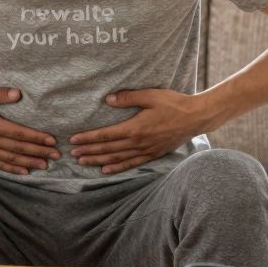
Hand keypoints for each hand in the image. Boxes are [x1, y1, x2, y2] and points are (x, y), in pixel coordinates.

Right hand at [0, 85, 59, 174]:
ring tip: (45, 165)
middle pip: (19, 149)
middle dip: (39, 152)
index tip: (52, 141)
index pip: (20, 134)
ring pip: (11, 159)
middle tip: (57, 156)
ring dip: (29, 162)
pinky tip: (24, 172)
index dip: (37, 138)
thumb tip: (18, 94)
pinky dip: (12, 169)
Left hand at [68, 89, 220, 174]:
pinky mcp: (153, 154)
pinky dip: (117, 168)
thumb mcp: (150, 95)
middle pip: (107, 149)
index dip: (88, 138)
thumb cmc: (173, 103)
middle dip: (88, 151)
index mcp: (135, 128)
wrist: (196, 117)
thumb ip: (128, 98)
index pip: (105, 135)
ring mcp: (146, 151)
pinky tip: (106, 170)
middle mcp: (138, 142)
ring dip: (98, 161)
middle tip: (71, 154)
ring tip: (82, 162)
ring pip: (117, 159)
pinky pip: (131, 164)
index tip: (73, 140)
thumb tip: (108, 99)